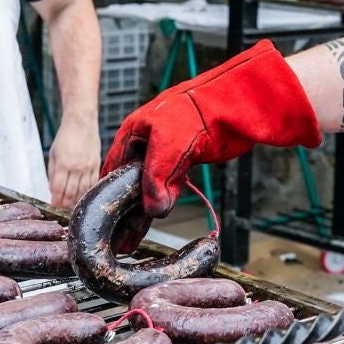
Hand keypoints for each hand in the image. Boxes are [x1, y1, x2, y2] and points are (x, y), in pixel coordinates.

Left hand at [47, 117, 100, 207]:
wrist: (81, 122)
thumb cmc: (65, 137)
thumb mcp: (53, 154)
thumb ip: (53, 173)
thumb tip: (53, 190)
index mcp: (64, 164)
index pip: (59, 189)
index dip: (56, 201)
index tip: (53, 208)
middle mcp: (77, 167)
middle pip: (71, 193)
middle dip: (65, 205)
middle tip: (62, 211)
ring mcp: (88, 167)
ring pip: (83, 191)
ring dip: (77, 201)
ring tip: (72, 207)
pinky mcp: (97, 165)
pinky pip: (93, 183)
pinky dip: (88, 192)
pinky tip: (84, 197)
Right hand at [102, 41, 320, 251]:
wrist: (233, 107)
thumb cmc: (195, 116)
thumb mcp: (166, 148)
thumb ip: (155, 180)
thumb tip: (154, 210)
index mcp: (133, 132)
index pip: (113, 168)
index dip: (109, 194)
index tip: (109, 220)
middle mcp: (146, 142)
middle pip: (131, 180)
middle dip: (128, 207)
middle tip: (124, 236)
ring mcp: (166, 151)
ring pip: (152, 184)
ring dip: (149, 205)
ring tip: (137, 233)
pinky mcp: (185, 159)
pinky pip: (170, 182)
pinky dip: (167, 195)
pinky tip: (163, 209)